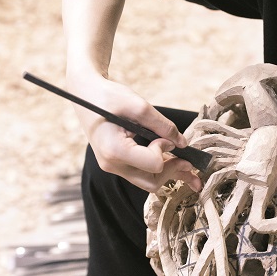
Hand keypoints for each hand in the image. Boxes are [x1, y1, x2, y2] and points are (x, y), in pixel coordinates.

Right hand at [67, 73, 201, 192]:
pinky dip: (158, 169)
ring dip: (169, 174)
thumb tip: (182, 143)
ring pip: (147, 181)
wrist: (85, 94)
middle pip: (152, 182)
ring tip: (190, 171)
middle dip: (174, 172)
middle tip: (192, 164)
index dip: (164, 150)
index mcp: (114, 150)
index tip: (163, 136)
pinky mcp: (116, 163)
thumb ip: (162, 125)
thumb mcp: (138, 105)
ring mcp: (112, 166)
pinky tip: (175, 165)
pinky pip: (141, 173)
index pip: (153, 164)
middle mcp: (112, 164)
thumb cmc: (108, 96)